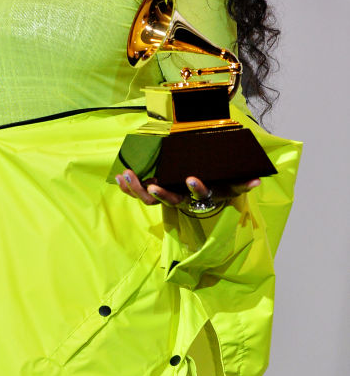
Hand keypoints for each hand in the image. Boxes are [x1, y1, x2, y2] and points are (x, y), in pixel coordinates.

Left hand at [115, 169, 260, 210]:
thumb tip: (258, 181)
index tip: (191, 178)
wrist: (204, 198)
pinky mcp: (154, 194)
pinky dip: (127, 188)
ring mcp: (166, 198)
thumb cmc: (217, 187)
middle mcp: (182, 200)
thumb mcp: (231, 185)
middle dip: (158, 194)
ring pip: (149, 200)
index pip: (199, 194)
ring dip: (137, 188)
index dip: (196, 188)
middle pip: (169, 201)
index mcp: (200, 196)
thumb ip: (242, 184)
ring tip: (126, 174)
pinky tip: (118, 177)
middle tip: (150, 184)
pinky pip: (138, 195)